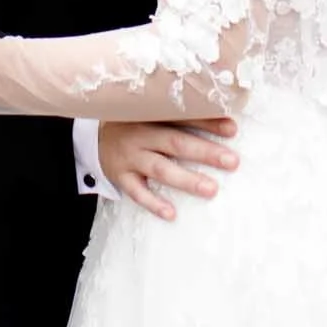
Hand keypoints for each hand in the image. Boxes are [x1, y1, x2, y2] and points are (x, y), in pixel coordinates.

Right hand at [98, 117, 238, 221]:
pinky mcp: (121, 176)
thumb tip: (225, 121)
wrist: (93, 137)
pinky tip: (171, 213)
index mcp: (152, 114)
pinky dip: (153, 203)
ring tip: (212, 189)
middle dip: (205, 152)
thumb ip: (179, 115)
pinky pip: (137, 192)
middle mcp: (141, 134)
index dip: (208, 121)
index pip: (183, 116)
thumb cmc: (134, 124)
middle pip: (176, 142)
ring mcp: (130, 156)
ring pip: (160, 168)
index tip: (233, 129)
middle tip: (232, 161)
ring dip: (186, 179)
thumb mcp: (151, 112)